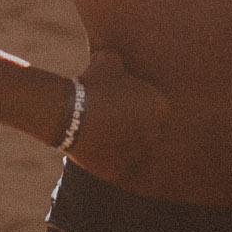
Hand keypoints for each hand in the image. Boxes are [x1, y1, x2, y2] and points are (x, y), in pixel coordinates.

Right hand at [63, 48, 168, 183]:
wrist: (70, 110)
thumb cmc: (92, 81)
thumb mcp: (109, 59)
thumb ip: (121, 64)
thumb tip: (118, 62)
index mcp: (160, 106)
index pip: (156, 108)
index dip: (138, 104)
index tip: (122, 101)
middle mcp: (155, 133)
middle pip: (148, 132)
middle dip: (134, 126)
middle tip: (113, 118)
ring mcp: (138, 155)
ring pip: (133, 151)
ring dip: (122, 145)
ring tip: (101, 134)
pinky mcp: (119, 172)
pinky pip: (117, 167)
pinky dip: (108, 160)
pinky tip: (95, 148)